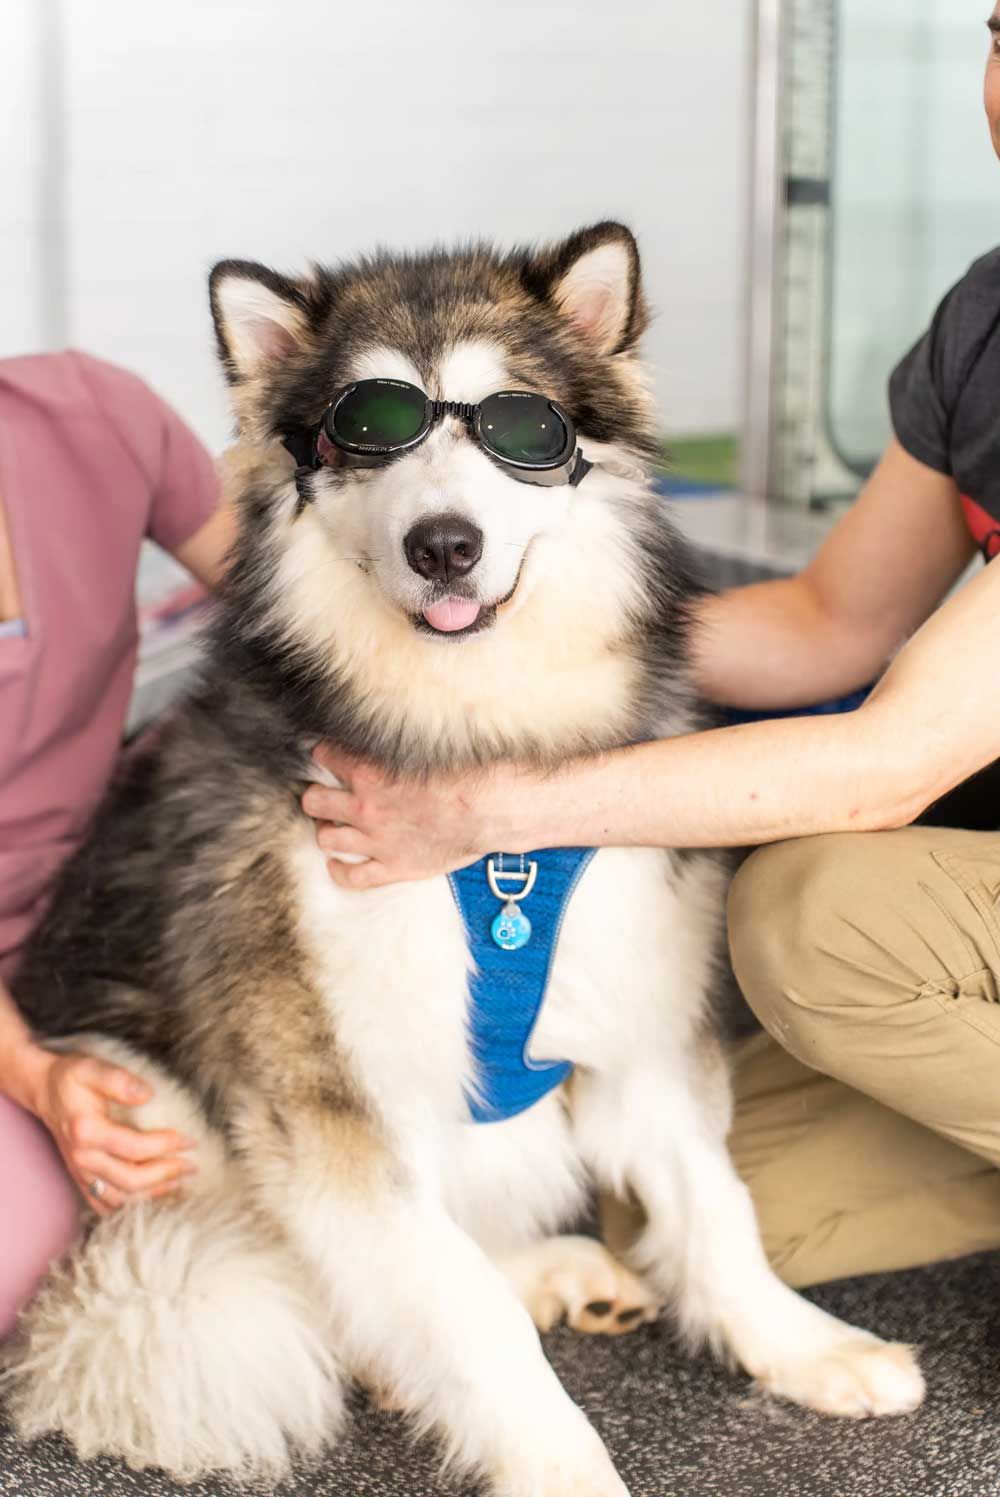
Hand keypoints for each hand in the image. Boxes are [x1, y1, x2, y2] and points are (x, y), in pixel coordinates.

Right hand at [24, 1047, 196, 1215]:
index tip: (190, 1140)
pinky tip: (153, 1197)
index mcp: (87, 1131)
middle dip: (166, 1175)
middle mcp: (82, 1158)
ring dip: (153, 1194)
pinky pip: (106, 1205)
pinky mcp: (81, 1180)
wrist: (45, 1091)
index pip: (134, 1148)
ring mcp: (80, 1173)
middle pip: (130, 1180)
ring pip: (120, 1199)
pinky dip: (131, 1207)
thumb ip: (120, 1081)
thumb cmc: (73, 1078)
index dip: (165, 1146)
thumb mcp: (93, 1068)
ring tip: (181, 1182)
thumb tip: (149, 1094)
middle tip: (192, 1166)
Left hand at [302, 746, 526, 889]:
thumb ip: (398, 739)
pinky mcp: (394, 867)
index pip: (325, 756)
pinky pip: (352, 877)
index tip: (328, 755)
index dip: (324, 754)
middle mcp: (366, 806)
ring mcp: (377, 840)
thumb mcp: (427, 743)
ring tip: (333, 826)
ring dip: (326, 830)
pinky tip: (338, 863)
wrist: (494, 808)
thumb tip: (390, 722)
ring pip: (326, 838)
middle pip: (314, 801)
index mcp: (371, 770)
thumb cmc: (469, 771)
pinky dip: (339, 870)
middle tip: (325, 794)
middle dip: (315, 795)